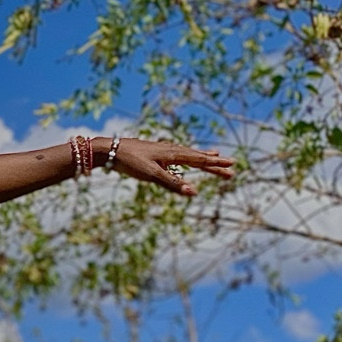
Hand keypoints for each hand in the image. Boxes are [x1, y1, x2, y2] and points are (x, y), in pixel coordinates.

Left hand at [103, 137, 233, 197]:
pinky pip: (178, 154)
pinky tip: (185, 157)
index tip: (232, 165)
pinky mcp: (155, 153)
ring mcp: (163, 151)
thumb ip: (172, 184)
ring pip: (188, 154)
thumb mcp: (151, 175)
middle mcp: (171, 150)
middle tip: (231, 167)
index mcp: (173, 155)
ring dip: (202, 157)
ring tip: (214, 156)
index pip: (200, 160)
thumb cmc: (130, 162)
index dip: (216, 165)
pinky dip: (187, 156)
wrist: (109, 149)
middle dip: (214, 164)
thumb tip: (193, 192)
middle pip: (197, 157)